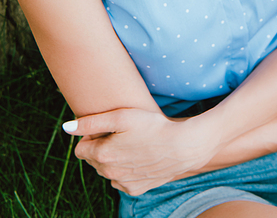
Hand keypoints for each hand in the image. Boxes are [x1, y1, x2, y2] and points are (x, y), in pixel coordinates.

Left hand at [62, 108, 220, 194]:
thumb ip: (91, 122)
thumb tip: (66, 128)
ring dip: (113, 159)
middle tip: (120, 134)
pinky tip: (139, 157)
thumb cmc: (152, 125)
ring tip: (131, 144)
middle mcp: (108, 173)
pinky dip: (125, 170)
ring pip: (107, 170)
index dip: (91, 136)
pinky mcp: (135, 189)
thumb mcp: (121, 116)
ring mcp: (122, 183)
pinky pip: (121, 180)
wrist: (182, 146)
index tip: (106, 129)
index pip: (80, 149)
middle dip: (101, 148)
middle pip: (93, 160)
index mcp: (102, 154)